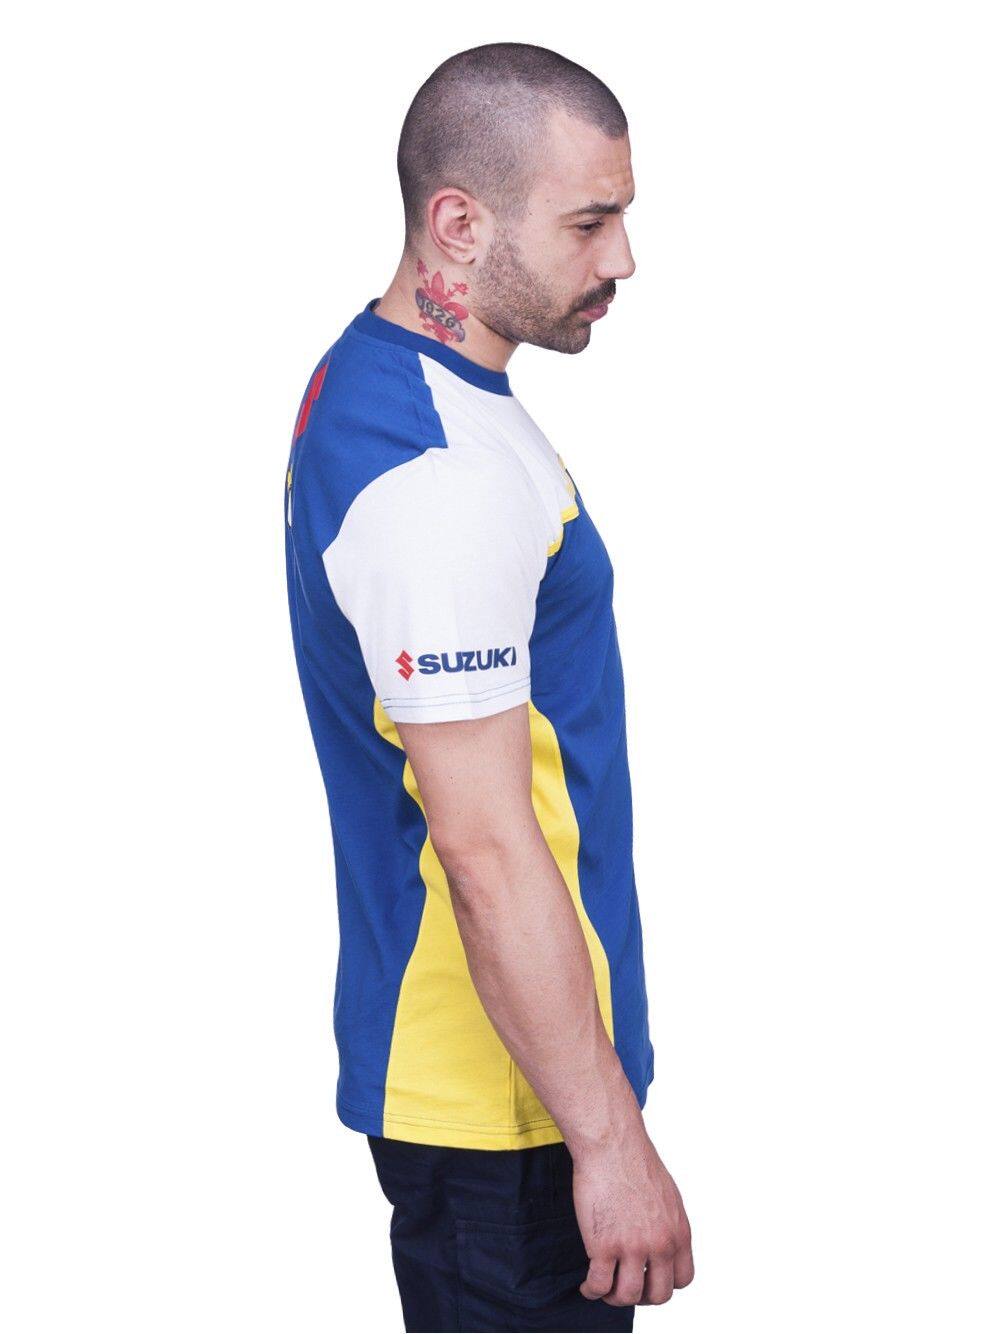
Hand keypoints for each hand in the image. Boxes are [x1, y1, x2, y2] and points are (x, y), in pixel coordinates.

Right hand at [572, 1129, 693, 1306]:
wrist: (611, 1144)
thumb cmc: (634, 1161)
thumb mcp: (668, 1196)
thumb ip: (668, 1225)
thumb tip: (662, 1246)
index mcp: (678, 1232)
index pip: (682, 1279)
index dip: (664, 1283)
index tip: (648, 1278)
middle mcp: (660, 1244)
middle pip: (658, 1295)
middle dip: (641, 1296)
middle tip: (625, 1285)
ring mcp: (632, 1247)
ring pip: (627, 1296)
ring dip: (614, 1297)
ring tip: (603, 1287)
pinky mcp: (603, 1245)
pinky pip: (599, 1285)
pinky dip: (591, 1291)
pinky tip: (587, 1284)